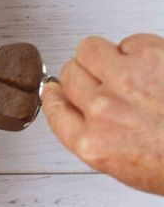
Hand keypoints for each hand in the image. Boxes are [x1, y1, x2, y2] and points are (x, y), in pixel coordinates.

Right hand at [43, 34, 163, 194]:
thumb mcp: (128, 166)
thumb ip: (98, 137)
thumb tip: (80, 107)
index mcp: (94, 144)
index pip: (53, 108)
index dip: (56, 95)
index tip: (58, 89)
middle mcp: (102, 111)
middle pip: (68, 75)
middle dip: (84, 76)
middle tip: (105, 80)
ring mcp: (124, 81)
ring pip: (88, 49)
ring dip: (102, 55)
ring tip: (124, 65)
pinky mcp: (150, 56)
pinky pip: (128, 41)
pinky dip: (137, 48)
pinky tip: (153, 65)